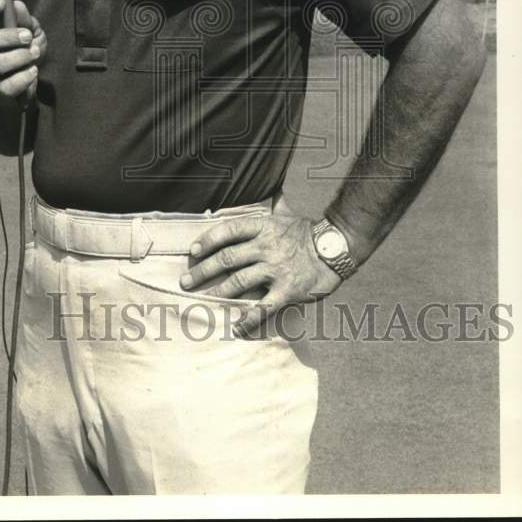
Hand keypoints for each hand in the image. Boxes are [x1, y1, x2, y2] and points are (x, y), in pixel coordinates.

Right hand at [0, 0, 46, 106]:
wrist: (26, 84)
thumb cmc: (26, 50)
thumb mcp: (32, 32)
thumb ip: (26, 20)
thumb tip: (17, 5)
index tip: (2, 3)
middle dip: (6, 37)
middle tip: (27, 37)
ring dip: (19, 58)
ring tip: (34, 54)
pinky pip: (5, 87)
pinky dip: (23, 78)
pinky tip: (33, 71)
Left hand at [182, 212, 343, 336]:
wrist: (336, 248)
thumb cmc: (306, 232)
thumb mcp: (283, 214)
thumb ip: (266, 210)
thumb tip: (256, 195)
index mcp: (262, 227)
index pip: (228, 231)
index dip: (207, 240)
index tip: (193, 252)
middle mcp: (265, 247)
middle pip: (227, 259)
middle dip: (203, 271)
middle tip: (186, 281)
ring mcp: (275, 270)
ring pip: (238, 283)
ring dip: (217, 294)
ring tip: (201, 301)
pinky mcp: (287, 292)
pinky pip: (262, 308)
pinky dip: (247, 319)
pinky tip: (236, 326)